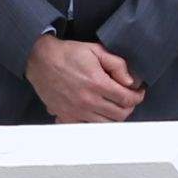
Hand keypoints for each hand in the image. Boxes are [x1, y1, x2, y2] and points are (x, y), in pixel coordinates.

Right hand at [28, 33, 144, 123]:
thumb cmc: (68, 53)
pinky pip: (87, 127)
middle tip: (127, 99)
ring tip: (114, 106)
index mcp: (97, 83)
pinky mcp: (66, 116)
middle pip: (120, 115)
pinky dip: (95, 123)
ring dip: (114, 117)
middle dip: (128, 107)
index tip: (138, 93)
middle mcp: (88, 101)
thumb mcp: (96, 50)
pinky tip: (97, 112)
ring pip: (106, 124)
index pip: (127, 99)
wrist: (40, 60)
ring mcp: (76, 111)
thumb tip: (131, 81)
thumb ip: (117, 65)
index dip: (137, 96)